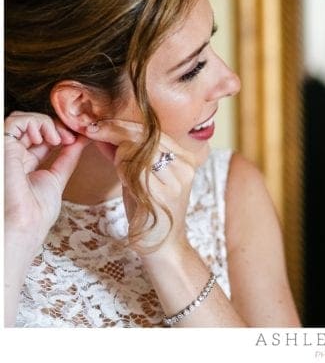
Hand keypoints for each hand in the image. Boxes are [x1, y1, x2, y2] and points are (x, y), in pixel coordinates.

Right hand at [4, 112, 86, 252]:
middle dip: (55, 124)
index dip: (59, 131)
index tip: (77, 137)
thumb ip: (67, 158)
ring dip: (45, 122)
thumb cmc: (36, 213)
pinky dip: (35, 122)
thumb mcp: (57, 178)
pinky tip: (47, 138)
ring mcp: (7, 152)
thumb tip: (83, 139)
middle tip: (71, 136)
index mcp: (23, 164)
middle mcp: (12, 156)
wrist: (25, 227)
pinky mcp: (3, 147)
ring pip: (22, 119)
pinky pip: (15, 120)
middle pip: (32, 126)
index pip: (40, 137)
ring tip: (58, 138)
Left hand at [86, 119, 196, 257]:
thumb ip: (128, 155)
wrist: (163, 248)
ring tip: (109, 154)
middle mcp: (184, 165)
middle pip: (146, 136)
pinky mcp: (164, 195)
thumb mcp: (140, 178)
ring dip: (119, 151)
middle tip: (93, 129)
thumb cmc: (148, 211)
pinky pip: (137, 172)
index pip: (153, 130)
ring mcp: (176, 180)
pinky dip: (122, 168)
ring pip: (140, 151)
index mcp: (184, 156)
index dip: (124, 124)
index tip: (100, 123)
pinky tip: (118, 171)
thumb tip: (103, 130)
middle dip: (116, 130)